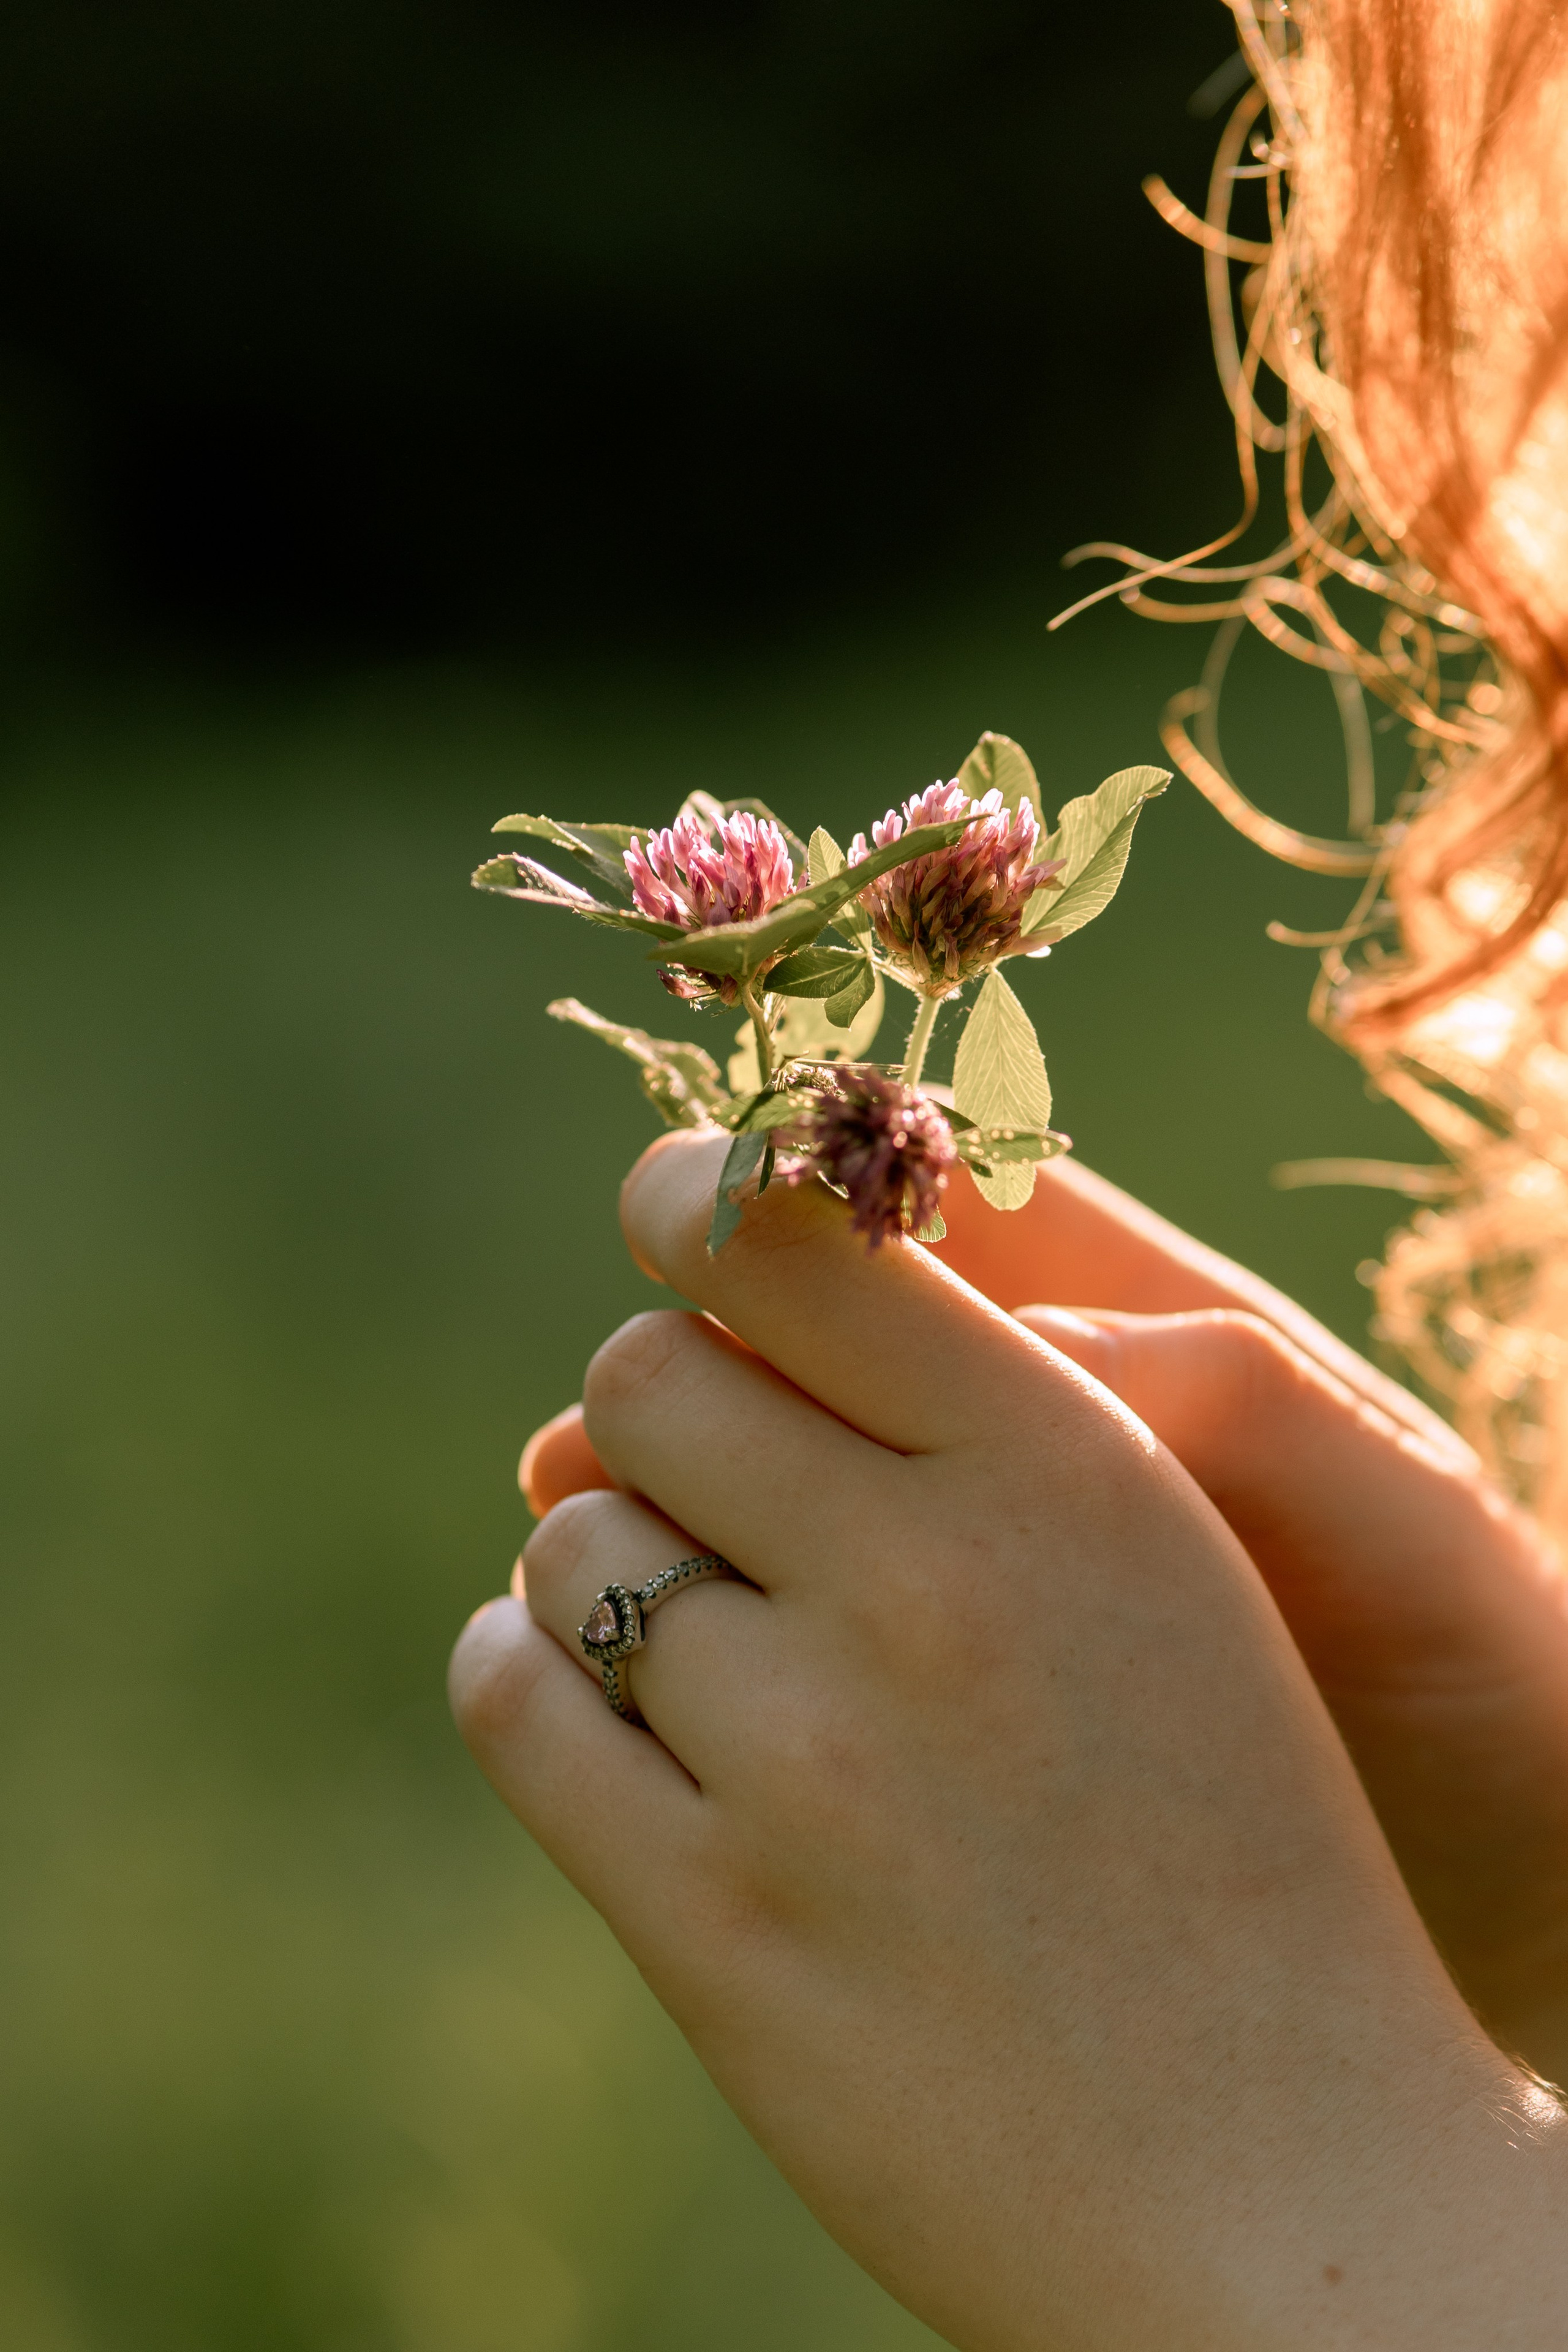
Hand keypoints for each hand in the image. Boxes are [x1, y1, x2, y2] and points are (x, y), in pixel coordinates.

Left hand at [456, 1129, 1567, 2351]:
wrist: (1285, 2181)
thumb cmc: (1221, 1844)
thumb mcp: (1158, 1578)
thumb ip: (963, 1428)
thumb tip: (690, 1330)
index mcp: (1069, 1468)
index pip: (792, 1240)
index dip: (697, 1204)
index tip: (677, 1218)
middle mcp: (929, 1588)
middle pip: (644, 1377)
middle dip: (659, 1416)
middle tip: (719, 1493)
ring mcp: (810, 1764)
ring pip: (570, 1544)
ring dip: (605, 1576)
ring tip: (711, 1660)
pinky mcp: (717, 1928)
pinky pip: (515, 1705)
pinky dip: (531, 1683)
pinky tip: (606, 1725)